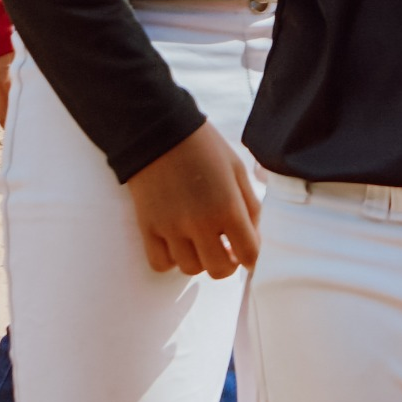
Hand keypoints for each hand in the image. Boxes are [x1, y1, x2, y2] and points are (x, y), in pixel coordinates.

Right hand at [127, 122, 258, 277]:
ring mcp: (171, 229)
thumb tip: (252, 235)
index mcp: (227, 207)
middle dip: (228, 262)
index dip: (253, 258)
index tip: (248, 253)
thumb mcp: (237, 170)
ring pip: (190, 269)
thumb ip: (249, 205)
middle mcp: (199, 223)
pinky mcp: (148, 228)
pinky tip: (178, 243)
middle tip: (226, 247)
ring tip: (201, 240)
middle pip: (219, 270)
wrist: (159, 132)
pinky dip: (171, 260)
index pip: (249, 254)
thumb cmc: (204, 147)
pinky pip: (161, 264)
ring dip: (200, 260)